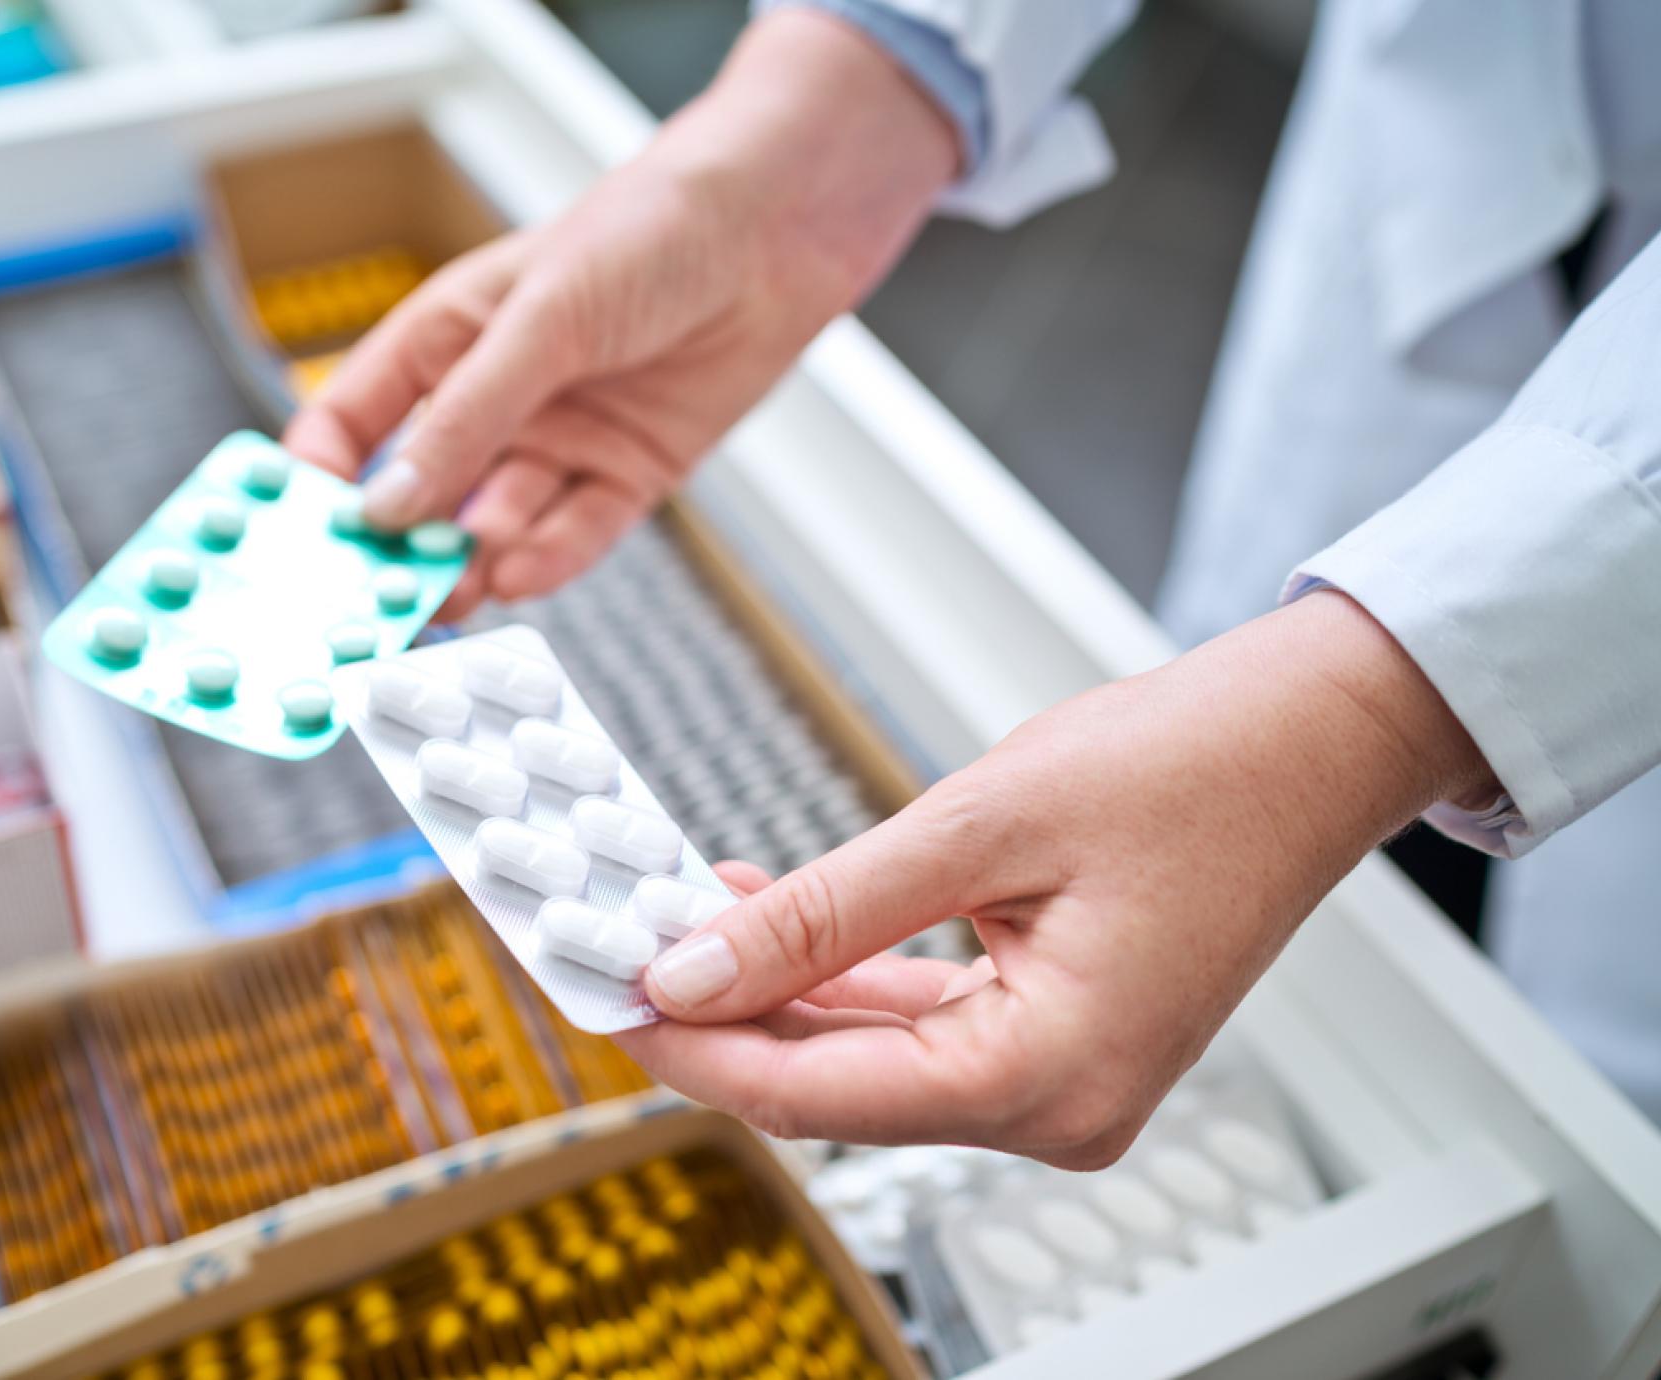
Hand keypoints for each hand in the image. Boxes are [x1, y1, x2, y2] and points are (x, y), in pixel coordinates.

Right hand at [283, 8, 958, 616]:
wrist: (776, 231)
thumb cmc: (647, 233)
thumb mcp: (539, 321)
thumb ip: (464, 418)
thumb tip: (385, 504)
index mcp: (446, 341)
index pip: (354, 419)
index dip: (323, 476)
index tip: (303, 533)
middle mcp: (497, 399)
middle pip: (423, 491)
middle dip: (396, 546)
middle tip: (371, 601)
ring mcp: (561, 440)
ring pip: (494, 525)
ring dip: (468, 564)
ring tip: (444, 598)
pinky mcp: (627, 473)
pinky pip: (575, 534)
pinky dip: (547, 560)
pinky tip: (518, 576)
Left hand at [618, 593, 1496, 1164]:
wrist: (1309, 739)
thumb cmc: (1190, 769)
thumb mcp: (976, 829)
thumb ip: (825, 914)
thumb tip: (699, 969)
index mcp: (1049, 1080)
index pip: (816, 1097)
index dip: (697, 1048)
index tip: (610, 996)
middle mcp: (1057, 1108)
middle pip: (835, 1088)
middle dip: (724, 1015)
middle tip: (626, 946)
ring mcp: (1060, 1079)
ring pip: (866, 1057)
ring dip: (773, 988)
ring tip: (681, 911)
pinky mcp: (1055, 1036)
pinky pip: (916, 1024)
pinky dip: (839, 974)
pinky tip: (768, 914)